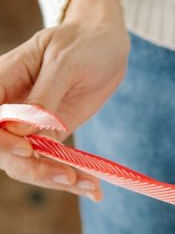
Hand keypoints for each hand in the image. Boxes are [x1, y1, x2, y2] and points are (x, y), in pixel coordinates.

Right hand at [0, 0, 128, 199]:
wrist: (105, 45)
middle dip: (34, 169)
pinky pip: (51, 164)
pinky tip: (94, 189)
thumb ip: (43, 97)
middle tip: (69, 176)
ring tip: (90, 185)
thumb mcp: (65, 62)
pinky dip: (71, 178)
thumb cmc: (82, 43)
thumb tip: (21, 130)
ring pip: (26, 164)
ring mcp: (27, 125)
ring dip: (56, 179)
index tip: (26, 150)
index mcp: (1, 80)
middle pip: (4, 150)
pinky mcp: (49, 137)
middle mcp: (9, 106)